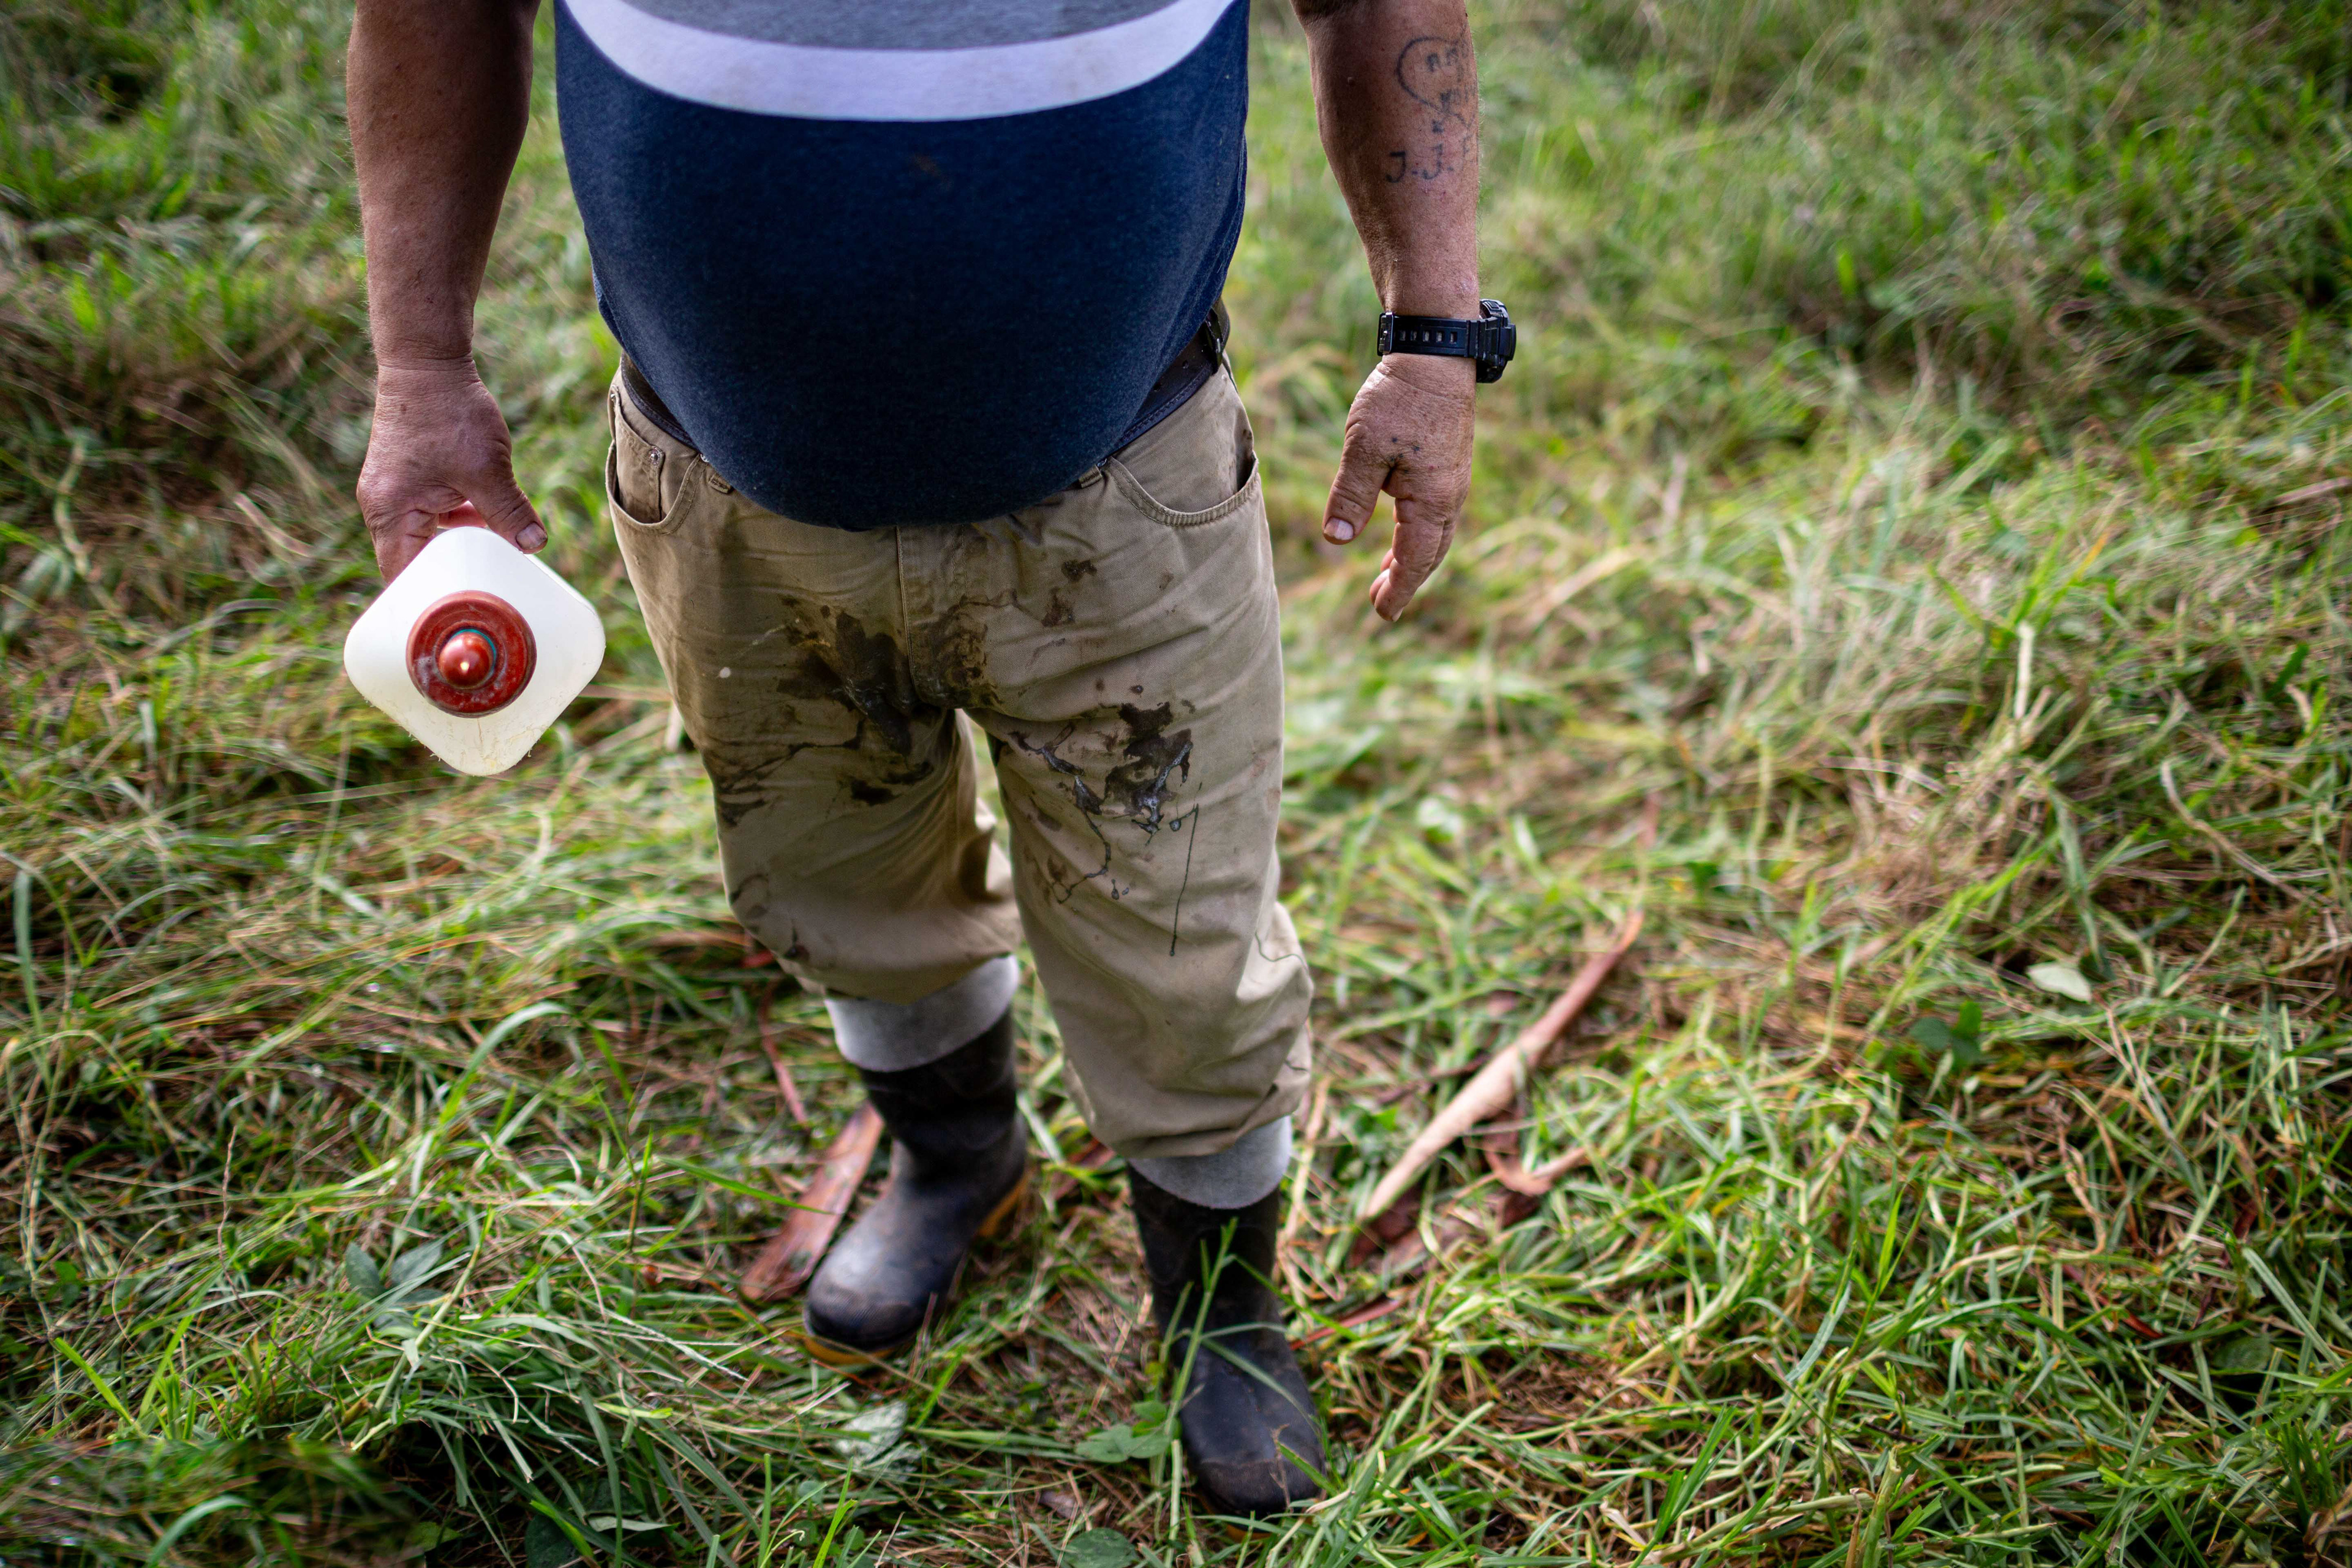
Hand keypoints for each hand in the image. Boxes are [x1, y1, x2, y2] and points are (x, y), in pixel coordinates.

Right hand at [356, 357, 545, 581]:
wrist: (427, 361)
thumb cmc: (447, 411)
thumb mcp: (486, 468)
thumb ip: (509, 512)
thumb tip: (534, 546)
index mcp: (388, 513)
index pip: (402, 577)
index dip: (430, 600)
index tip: (461, 614)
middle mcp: (383, 508)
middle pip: (416, 562)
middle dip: (454, 574)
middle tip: (490, 591)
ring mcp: (395, 495)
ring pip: (431, 539)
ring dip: (463, 546)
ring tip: (498, 554)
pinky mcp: (411, 482)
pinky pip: (436, 517)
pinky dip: (462, 522)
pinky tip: (491, 519)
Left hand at [1320, 352, 1474, 620]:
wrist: (1436, 355)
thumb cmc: (1398, 400)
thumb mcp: (1364, 448)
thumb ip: (1350, 496)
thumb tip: (1337, 540)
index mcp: (1431, 501)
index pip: (1414, 561)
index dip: (1397, 590)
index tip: (1381, 615)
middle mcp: (1450, 497)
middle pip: (1430, 555)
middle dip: (1405, 582)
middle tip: (1379, 605)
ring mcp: (1454, 482)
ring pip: (1435, 535)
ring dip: (1413, 560)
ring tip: (1386, 578)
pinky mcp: (1449, 466)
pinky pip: (1437, 515)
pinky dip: (1419, 535)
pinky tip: (1401, 533)